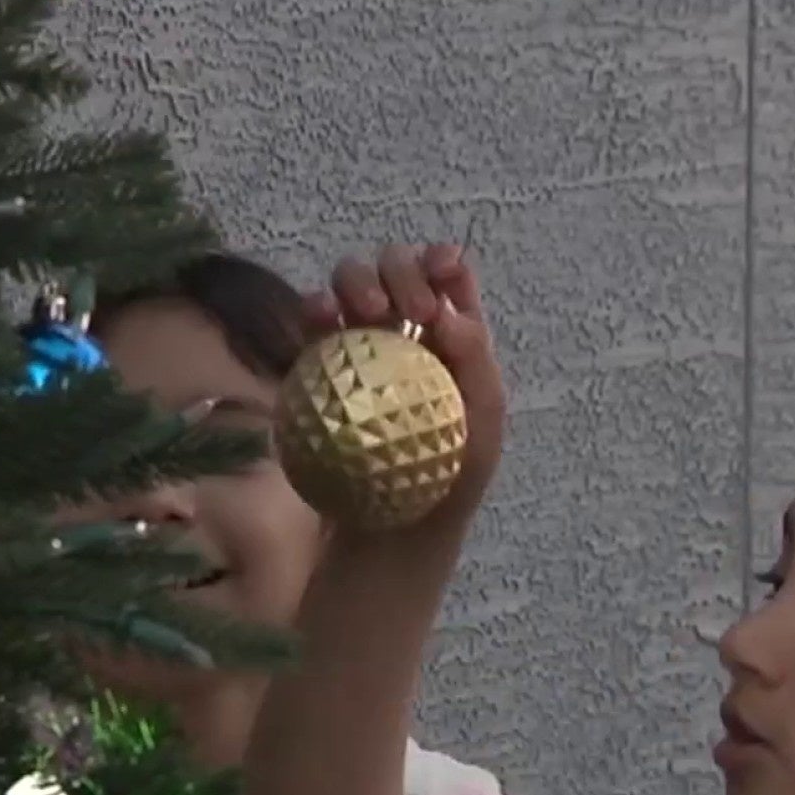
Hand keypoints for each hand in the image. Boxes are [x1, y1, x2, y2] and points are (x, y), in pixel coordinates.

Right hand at [300, 243, 504, 538]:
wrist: (390, 534)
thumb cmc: (447, 481)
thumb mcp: (483, 431)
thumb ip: (477, 367)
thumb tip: (448, 315)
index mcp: (451, 335)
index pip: (448, 277)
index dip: (443, 260)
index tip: (443, 270)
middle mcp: (404, 330)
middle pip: (396, 269)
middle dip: (401, 270)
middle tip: (412, 311)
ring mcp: (357, 344)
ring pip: (350, 284)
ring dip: (356, 280)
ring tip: (367, 312)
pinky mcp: (317, 365)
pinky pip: (311, 324)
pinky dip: (312, 307)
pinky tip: (319, 316)